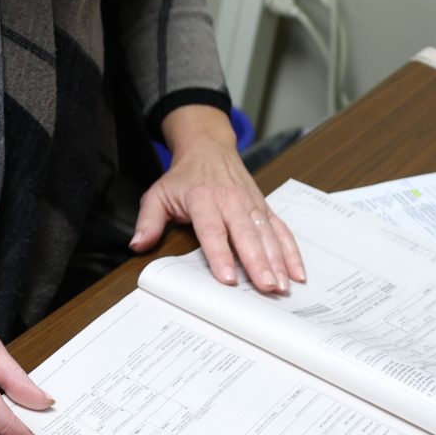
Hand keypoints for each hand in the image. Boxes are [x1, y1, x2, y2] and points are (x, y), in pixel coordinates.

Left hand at [131, 105, 306, 293]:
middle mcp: (231, 200)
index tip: (228, 278)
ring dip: (278, 260)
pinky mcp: (264, 207)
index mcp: (203, 199)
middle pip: (246, 235)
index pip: (212, 230)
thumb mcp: (158, 194)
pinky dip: (291, 250)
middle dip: (258, 263)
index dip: (221, 255)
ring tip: (283, 285)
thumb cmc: (184, 176)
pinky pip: (281, 229)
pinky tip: (297, 271)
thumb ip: (148, 221)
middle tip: (267, 287)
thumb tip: (137, 245)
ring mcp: (251, 204)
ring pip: (267, 234)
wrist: (208, 147)